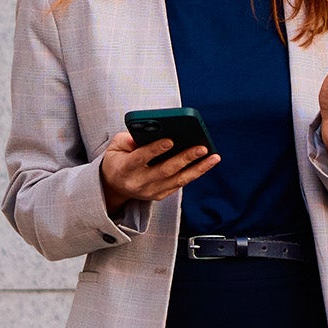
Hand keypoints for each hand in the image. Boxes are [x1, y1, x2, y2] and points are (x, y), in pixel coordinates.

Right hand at [98, 130, 219, 212]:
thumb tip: (149, 132)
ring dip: (198, 168)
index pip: (140, 158)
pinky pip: (180, 183)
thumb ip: (128, 138)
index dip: (155, 150)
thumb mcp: (115, 146)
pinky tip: (207, 162)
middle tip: (202, 147)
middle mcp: (138, 182)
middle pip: (165, 171)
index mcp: (124, 168)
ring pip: (178, 180)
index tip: (170, 140)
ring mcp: (150, 191)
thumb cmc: (117, 160)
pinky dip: (195, 173)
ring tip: (214, 156)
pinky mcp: (160, 195)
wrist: (113, 186)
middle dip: (185, 158)